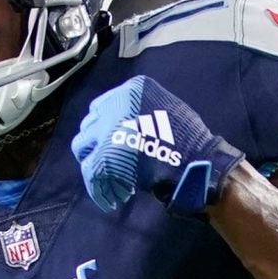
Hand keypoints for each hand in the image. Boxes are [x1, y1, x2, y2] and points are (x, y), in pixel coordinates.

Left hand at [72, 77, 244, 216]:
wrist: (194, 162)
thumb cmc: (189, 139)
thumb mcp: (166, 108)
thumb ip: (142, 108)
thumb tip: (128, 118)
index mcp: (130, 91)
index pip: (102, 106)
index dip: (106, 124)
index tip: (114, 137)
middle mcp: (112, 107)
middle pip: (89, 124)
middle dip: (97, 140)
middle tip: (110, 156)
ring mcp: (106, 131)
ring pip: (82, 145)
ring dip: (92, 158)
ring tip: (106, 171)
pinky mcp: (103, 157)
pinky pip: (90, 168)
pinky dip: (95, 180)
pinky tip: (107, 187)